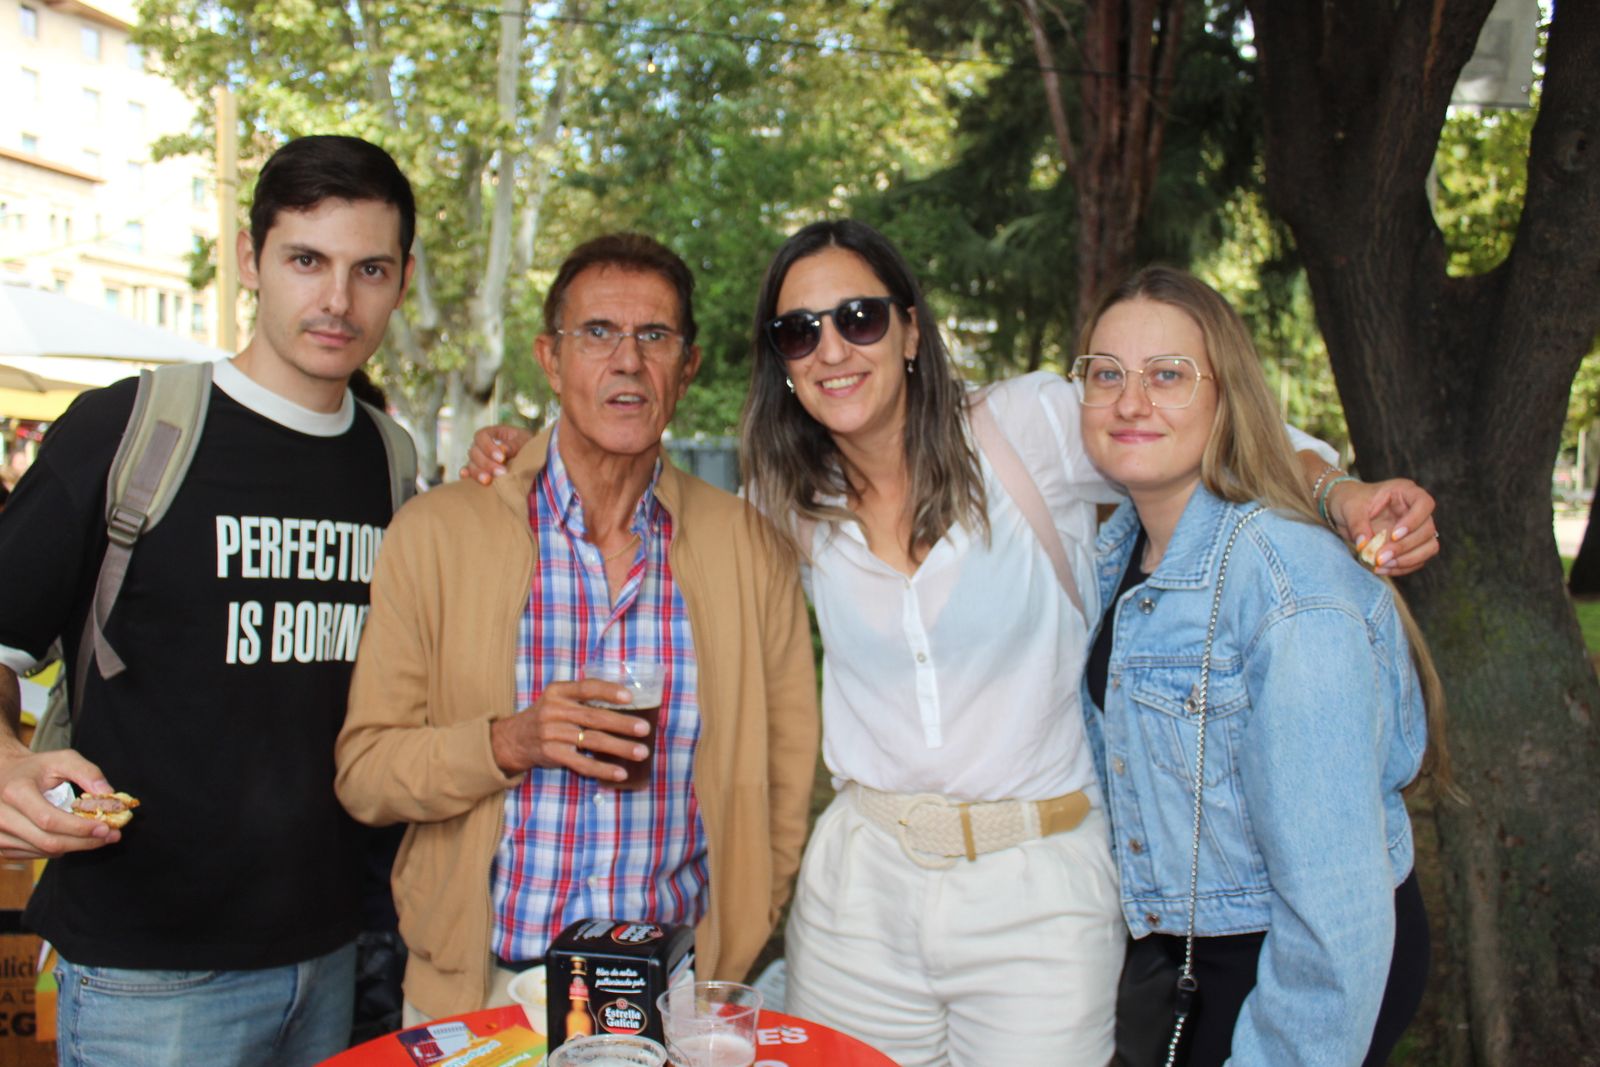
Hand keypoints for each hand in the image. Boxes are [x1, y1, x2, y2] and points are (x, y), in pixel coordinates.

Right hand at [0, 739, 121, 858]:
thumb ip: (87, 772)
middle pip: (48, 841)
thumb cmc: (35, 768)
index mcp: (16, 792)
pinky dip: (60, 848)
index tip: (106, 827)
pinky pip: (36, 854)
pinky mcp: (1, 846)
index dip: (80, 828)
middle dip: (84, 841)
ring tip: (97, 835)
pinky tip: (72, 836)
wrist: (4, 776)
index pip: (50, 820)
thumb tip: (107, 793)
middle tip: (111, 835)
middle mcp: (2, 816)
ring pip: (44, 851)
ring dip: (75, 846)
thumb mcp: (61, 760)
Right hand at [459, 425, 534, 484]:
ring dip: (478, 472)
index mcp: (492, 433)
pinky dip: (466, 474)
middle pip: (474, 452)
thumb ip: (514, 444)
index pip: (481, 436)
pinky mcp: (479, 471)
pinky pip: (468, 471)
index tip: (501, 458)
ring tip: (488, 481)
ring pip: (471, 463)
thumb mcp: (524, 441)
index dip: (488, 447)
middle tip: (501, 472)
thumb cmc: (528, 445)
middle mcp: (482, 445)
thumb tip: (502, 449)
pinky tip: (465, 477)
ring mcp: (478, 458)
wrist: (532, 458)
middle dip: (486, 463)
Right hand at [489, 679, 650, 781]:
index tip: (630, 697)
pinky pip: (582, 763)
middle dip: (622, 724)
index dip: (609, 691)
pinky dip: (603, 769)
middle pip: (594, 717)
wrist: (514, 738)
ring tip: (641, 752)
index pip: (586, 688)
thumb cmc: (548, 716)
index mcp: (558, 691)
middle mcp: (554, 710)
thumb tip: (627, 703)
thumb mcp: (558, 699)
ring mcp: (552, 733)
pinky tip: (620, 773)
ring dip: (620, 747)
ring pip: (592, 741)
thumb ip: (583, 699)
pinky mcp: (552, 754)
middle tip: (644, 729)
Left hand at [1327, 477, 1438, 576]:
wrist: (1345, 511)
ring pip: (1429, 547)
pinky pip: (1417, 560)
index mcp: (1405, 492)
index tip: (1393, 535)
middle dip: (1405, 547)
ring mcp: (1416, 528)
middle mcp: (1415, 510)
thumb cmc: (1350, 501)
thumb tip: (1364, 545)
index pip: (1425, 503)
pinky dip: (1401, 567)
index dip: (1414, 521)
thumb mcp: (1350, 508)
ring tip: (1382, 564)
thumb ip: (1357, 525)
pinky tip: (1382, 569)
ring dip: (1408, 560)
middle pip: (1428, 529)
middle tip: (1381, 558)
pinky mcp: (1411, 545)